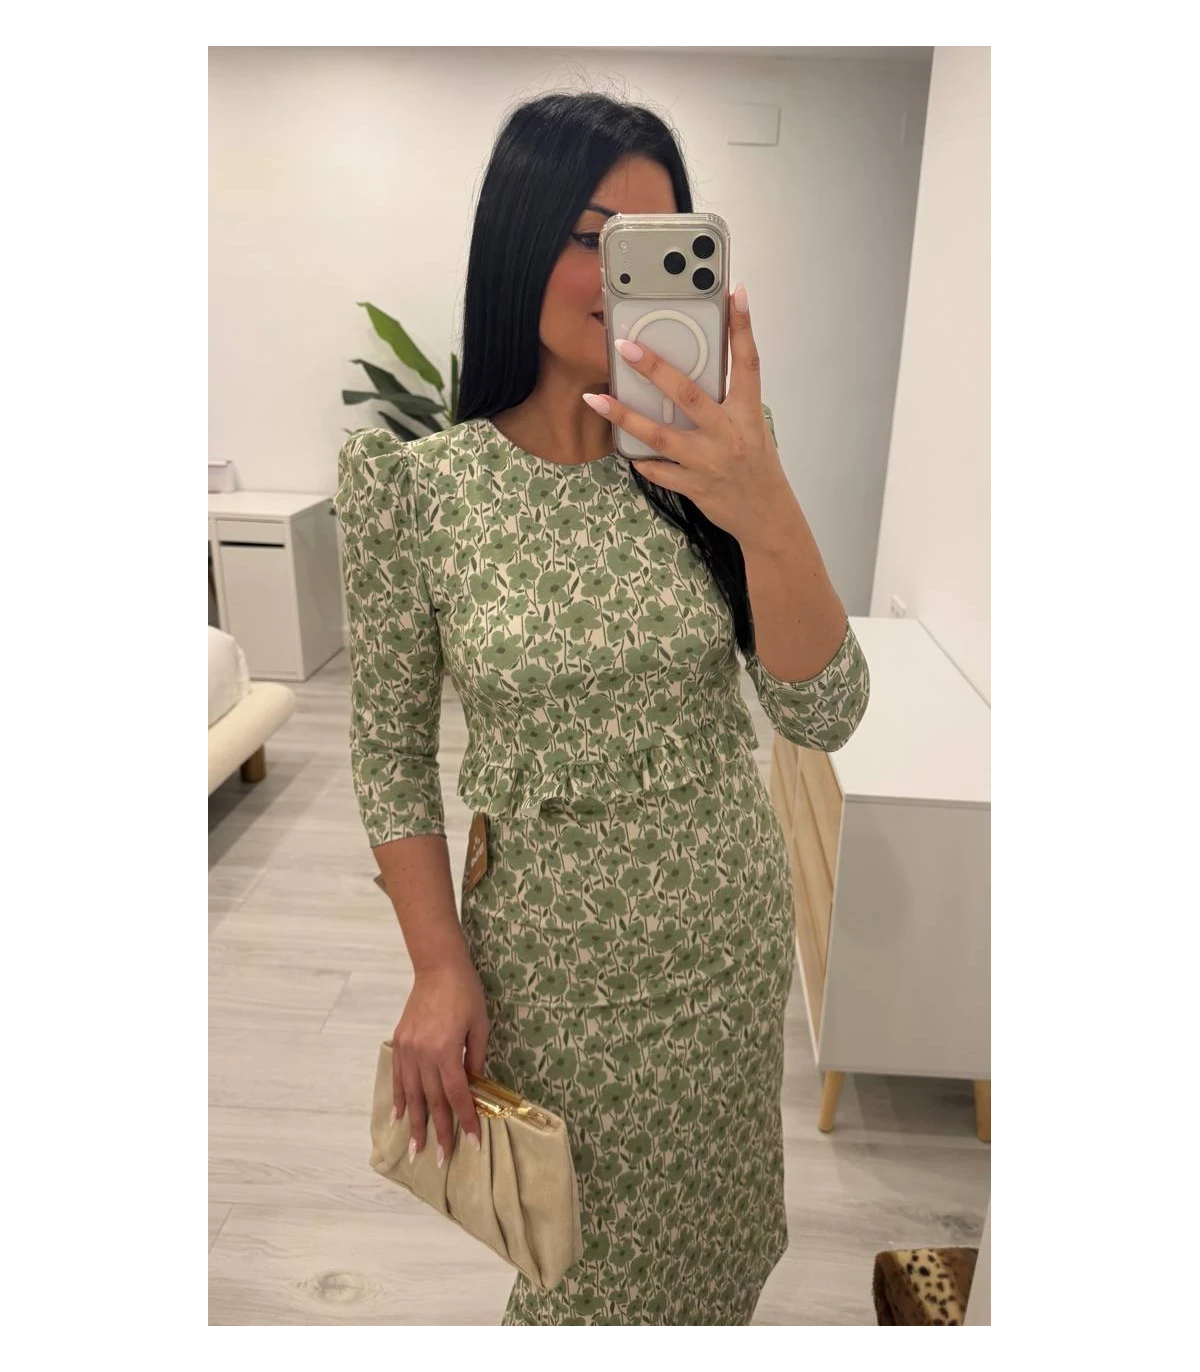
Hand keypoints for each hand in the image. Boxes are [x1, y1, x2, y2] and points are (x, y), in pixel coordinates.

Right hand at [391, 955, 489, 1163]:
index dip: (465, 1119)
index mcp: (447, 1051)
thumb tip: (475, 1087)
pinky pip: (397, 1077)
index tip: (472, 1141)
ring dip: (414, 1124)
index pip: (458, 1094)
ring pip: (411, 1094)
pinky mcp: (399, 1043)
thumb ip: (477, 1058)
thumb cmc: (465, 993)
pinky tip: (397, 1117)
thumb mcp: (480, 1025)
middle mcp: (424, 1055)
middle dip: (439, 1131)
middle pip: (432, 1101)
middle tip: (442, 1159)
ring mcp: (407, 1050)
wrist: (438, 967)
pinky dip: (397, 1098)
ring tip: (415, 1149)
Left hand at [583, 282, 798, 547]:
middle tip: (626, 346)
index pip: (748, 362)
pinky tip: (624, 447)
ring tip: (596, 398)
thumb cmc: (757, 466)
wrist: (767, 516)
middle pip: (688, 394)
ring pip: (659, 434)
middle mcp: (728, 434)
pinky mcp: (694, 486)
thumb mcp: (752, 427)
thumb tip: (687, 376)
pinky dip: (640, 458)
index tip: (736, 294)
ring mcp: (708, 461)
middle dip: (655, 368)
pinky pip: (657, 469)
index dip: (743, 327)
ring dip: (624, 415)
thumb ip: (726, 402)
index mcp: (748, 413)